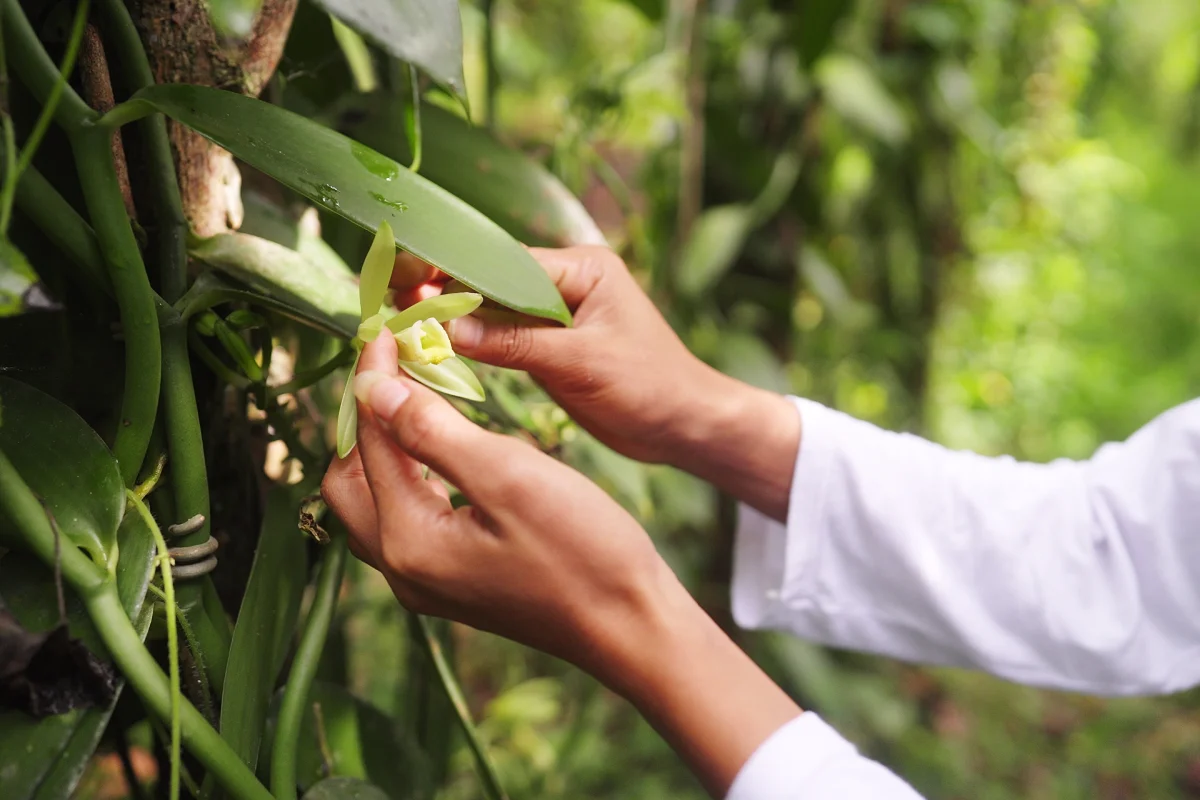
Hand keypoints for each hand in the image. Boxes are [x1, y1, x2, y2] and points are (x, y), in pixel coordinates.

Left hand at [321, 332, 677, 675]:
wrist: (631, 625)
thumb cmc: (583, 549)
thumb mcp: (508, 475)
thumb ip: (431, 431)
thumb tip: (373, 390)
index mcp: (409, 541)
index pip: (367, 442)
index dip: (374, 381)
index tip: (388, 332)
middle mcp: (403, 570)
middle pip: (346, 482)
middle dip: (363, 421)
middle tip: (395, 370)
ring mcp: (427, 584)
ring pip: (374, 503)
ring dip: (383, 449)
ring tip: (416, 400)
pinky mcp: (454, 584)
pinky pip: (406, 521)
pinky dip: (410, 478)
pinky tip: (444, 451)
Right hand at [428, 246, 800, 520]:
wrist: (686, 425)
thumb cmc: (650, 386)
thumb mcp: (581, 363)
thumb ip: (515, 343)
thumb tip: (447, 327)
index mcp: (582, 269)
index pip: (504, 261)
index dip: (454, 271)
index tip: (408, 281)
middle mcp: (567, 283)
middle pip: (492, 280)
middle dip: (445, 292)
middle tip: (393, 304)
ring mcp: (559, 314)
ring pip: (494, 309)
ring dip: (455, 318)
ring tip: (402, 324)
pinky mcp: (553, 345)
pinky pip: (504, 336)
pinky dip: (474, 342)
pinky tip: (438, 349)